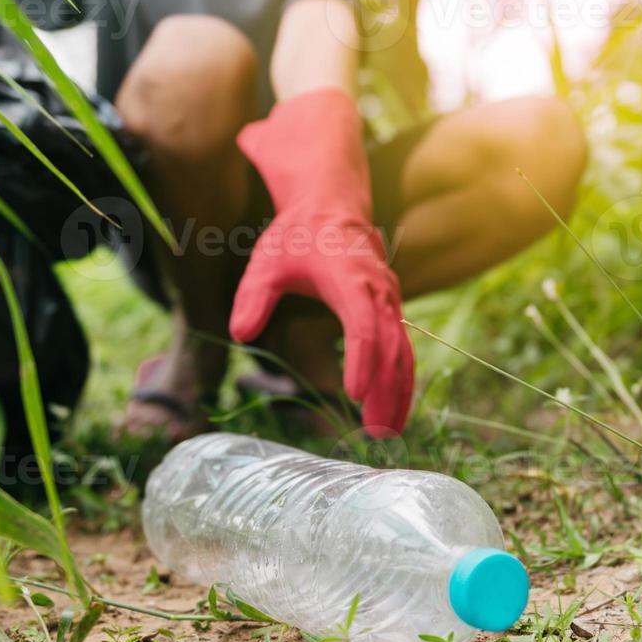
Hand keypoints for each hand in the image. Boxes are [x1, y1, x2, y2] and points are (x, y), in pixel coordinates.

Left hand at [227, 89, 413, 436]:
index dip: (362, 359)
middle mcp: (378, 290)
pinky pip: (402, 349)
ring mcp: (389, 301)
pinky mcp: (390, 311)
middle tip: (376, 434)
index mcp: (350, 277)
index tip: (355, 394)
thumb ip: (253, 296)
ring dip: (397, 393)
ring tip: (387, 433)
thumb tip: (239, 332)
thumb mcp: (266, 261)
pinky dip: (400, 381)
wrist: (332, 208)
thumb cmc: (297, 236)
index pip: (363, 324)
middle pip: (390, 347)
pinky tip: (393, 410)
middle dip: (385, 391)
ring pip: (402, 352)